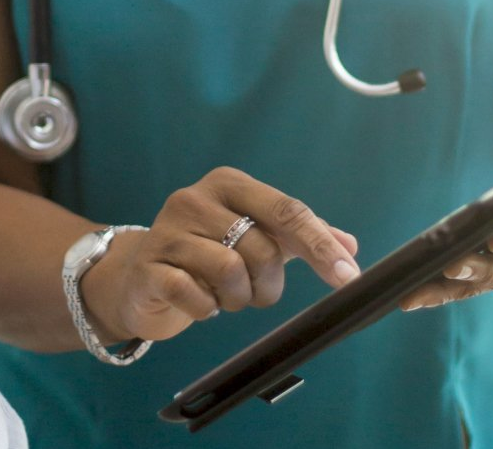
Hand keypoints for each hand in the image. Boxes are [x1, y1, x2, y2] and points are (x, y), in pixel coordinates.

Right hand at [82, 166, 360, 343]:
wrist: (143, 276)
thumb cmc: (208, 253)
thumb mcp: (256, 238)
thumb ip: (301, 238)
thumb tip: (349, 246)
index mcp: (229, 184)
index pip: (287, 210)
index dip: (320, 245)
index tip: (347, 276)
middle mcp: (195, 198)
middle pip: (262, 247)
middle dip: (268, 283)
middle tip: (255, 292)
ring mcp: (167, 230)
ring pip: (229, 271)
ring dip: (238, 298)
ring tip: (225, 296)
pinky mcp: (148, 266)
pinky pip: (193, 294)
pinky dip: (206, 308)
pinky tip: (201, 303)